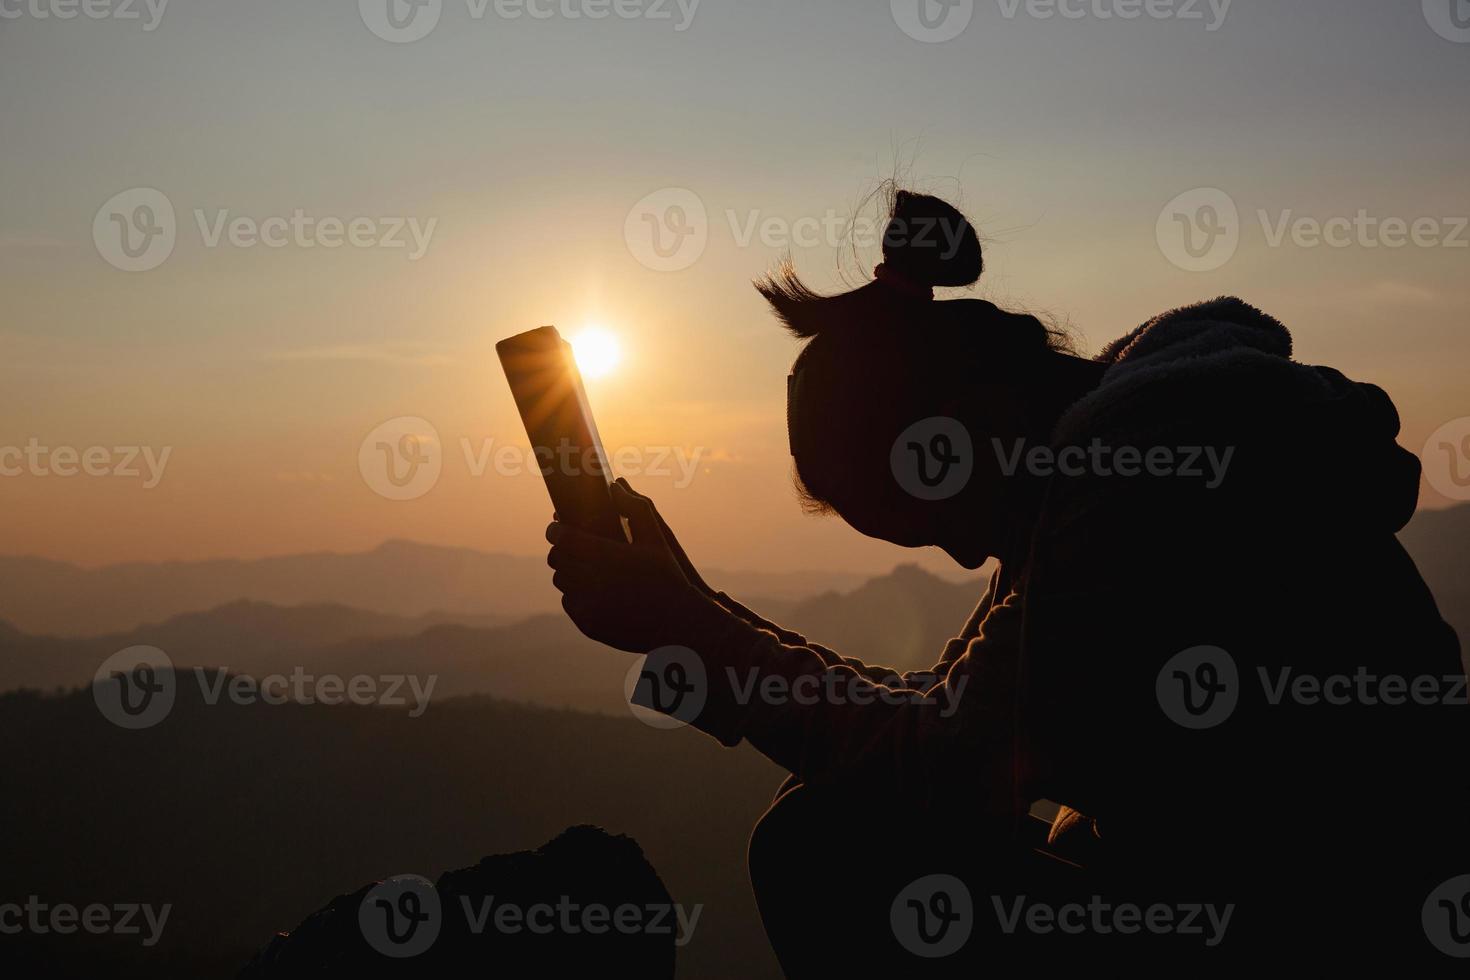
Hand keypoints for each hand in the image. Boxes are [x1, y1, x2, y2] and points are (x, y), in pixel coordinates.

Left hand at [547, 481, 726, 652]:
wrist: (676, 624)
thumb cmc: (668, 577)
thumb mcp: (658, 539)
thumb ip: (637, 508)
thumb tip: (615, 486)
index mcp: (607, 556)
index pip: (563, 537)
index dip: (555, 529)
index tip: (557, 526)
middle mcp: (592, 581)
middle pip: (558, 559)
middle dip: (560, 549)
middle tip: (569, 545)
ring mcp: (588, 604)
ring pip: (561, 580)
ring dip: (566, 570)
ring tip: (579, 565)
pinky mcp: (587, 623)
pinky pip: (569, 602)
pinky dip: (574, 593)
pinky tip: (587, 587)